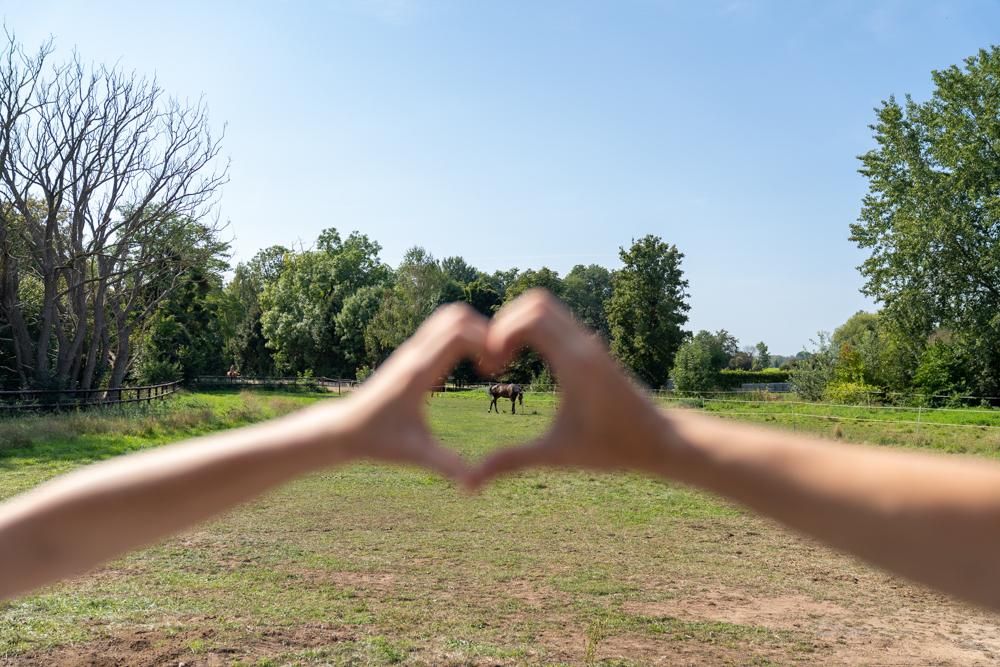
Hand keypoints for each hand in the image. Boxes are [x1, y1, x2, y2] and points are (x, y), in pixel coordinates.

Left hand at [301, 303, 487, 480]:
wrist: (343, 429)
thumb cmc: (378, 442)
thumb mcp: (415, 455)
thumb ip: (447, 466)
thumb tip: (474, 486)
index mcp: (419, 373)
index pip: (458, 333)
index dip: (486, 342)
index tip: (494, 369)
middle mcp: (415, 353)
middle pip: (456, 314)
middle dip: (485, 329)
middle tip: (496, 361)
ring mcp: (412, 349)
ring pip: (449, 315)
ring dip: (474, 329)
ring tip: (487, 362)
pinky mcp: (412, 353)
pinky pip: (442, 328)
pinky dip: (463, 334)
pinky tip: (470, 364)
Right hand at [468, 289, 677, 487]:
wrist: (661, 440)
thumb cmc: (614, 448)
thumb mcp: (557, 455)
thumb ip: (511, 462)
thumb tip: (471, 482)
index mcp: (576, 364)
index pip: (532, 317)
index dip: (500, 332)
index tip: (492, 365)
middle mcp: (584, 345)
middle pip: (536, 301)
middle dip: (505, 321)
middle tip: (494, 357)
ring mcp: (590, 342)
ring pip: (548, 306)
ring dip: (519, 322)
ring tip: (505, 357)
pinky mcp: (592, 348)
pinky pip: (557, 320)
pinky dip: (534, 328)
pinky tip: (525, 359)